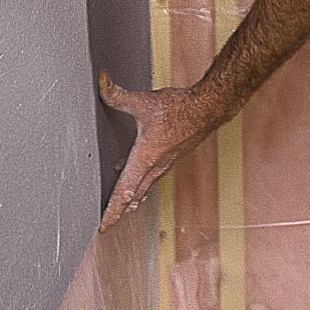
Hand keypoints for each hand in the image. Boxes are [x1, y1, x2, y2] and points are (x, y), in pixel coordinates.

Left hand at [97, 75, 217, 228]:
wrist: (208, 109)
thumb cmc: (180, 108)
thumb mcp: (143, 102)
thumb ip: (118, 95)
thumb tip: (101, 83)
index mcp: (145, 158)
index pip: (124, 192)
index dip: (112, 211)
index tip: (104, 226)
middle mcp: (155, 166)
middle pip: (133, 196)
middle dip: (120, 211)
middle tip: (109, 223)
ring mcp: (165, 164)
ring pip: (145, 188)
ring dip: (132, 200)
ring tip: (124, 208)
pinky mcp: (172, 158)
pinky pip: (153, 178)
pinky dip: (143, 185)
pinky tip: (141, 180)